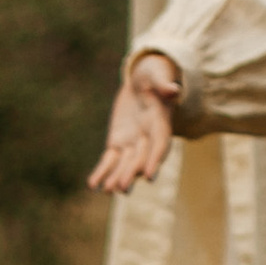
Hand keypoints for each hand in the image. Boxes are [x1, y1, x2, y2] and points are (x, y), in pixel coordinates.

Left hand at [88, 57, 180, 197]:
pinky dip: (101, 172)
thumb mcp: (159, 74)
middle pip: (140, 159)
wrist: (144, 80)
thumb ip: (164, 84)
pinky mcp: (118, 143)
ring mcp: (133, 143)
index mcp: (160, 123)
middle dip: (131, 173)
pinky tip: (92, 186)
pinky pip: (109, 160)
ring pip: (125, 164)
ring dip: (116, 177)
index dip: (154, 160)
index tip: (149, 175)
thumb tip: (173, 89)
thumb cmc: (155, 74)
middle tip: (122, 188)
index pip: (159, 145)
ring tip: (106, 190)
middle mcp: (148, 138)